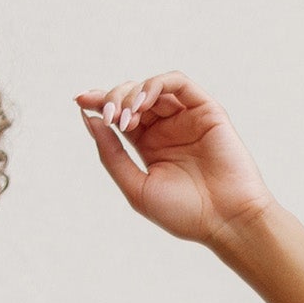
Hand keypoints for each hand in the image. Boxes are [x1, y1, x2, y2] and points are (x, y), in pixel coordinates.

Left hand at [75, 70, 275, 247]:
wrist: (224, 219)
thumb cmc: (183, 212)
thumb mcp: (135, 187)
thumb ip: (111, 154)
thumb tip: (89, 120)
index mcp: (148, 145)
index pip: (119, 115)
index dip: (98, 103)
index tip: (79, 101)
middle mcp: (166, 128)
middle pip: (131, 96)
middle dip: (112, 99)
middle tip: (108, 115)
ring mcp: (185, 117)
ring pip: (151, 86)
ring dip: (131, 93)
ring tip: (125, 115)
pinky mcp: (205, 109)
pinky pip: (177, 83)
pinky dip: (156, 85)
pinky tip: (142, 103)